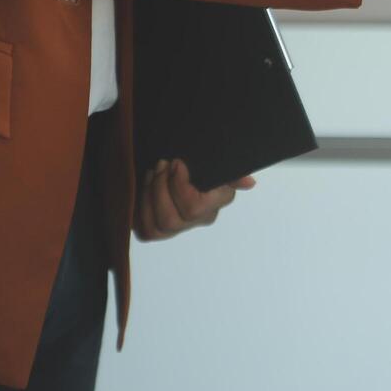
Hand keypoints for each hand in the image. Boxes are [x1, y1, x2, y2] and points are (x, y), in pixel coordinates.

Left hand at [135, 158, 255, 241]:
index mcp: (216, 201)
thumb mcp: (216, 161)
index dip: (179, 187)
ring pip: (156, 227)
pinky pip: (146, 231)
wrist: (184, 160)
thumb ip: (233, 172)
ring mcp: (180, 227)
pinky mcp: (161, 229)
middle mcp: (200, 218)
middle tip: (160, 166)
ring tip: (153, 174)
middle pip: (171, 219)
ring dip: (149, 197)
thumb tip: (250, 183)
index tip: (176, 163)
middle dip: (160, 189)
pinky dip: (141, 209)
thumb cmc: (203, 160)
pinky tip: (146, 187)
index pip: (194, 208)